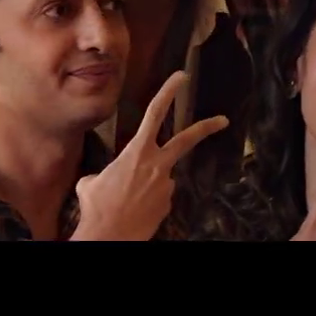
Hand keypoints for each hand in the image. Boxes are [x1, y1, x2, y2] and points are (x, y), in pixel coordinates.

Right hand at [71, 71, 228, 240]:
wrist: (109, 237)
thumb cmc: (97, 208)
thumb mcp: (91, 182)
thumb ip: (105, 172)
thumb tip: (104, 178)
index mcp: (137, 152)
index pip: (154, 113)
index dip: (168, 92)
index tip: (182, 77)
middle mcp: (157, 165)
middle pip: (186, 140)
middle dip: (206, 127)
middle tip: (224, 120)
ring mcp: (166, 185)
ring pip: (161, 177)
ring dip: (147, 185)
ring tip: (126, 201)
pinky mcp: (168, 204)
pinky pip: (159, 197)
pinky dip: (147, 202)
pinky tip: (134, 211)